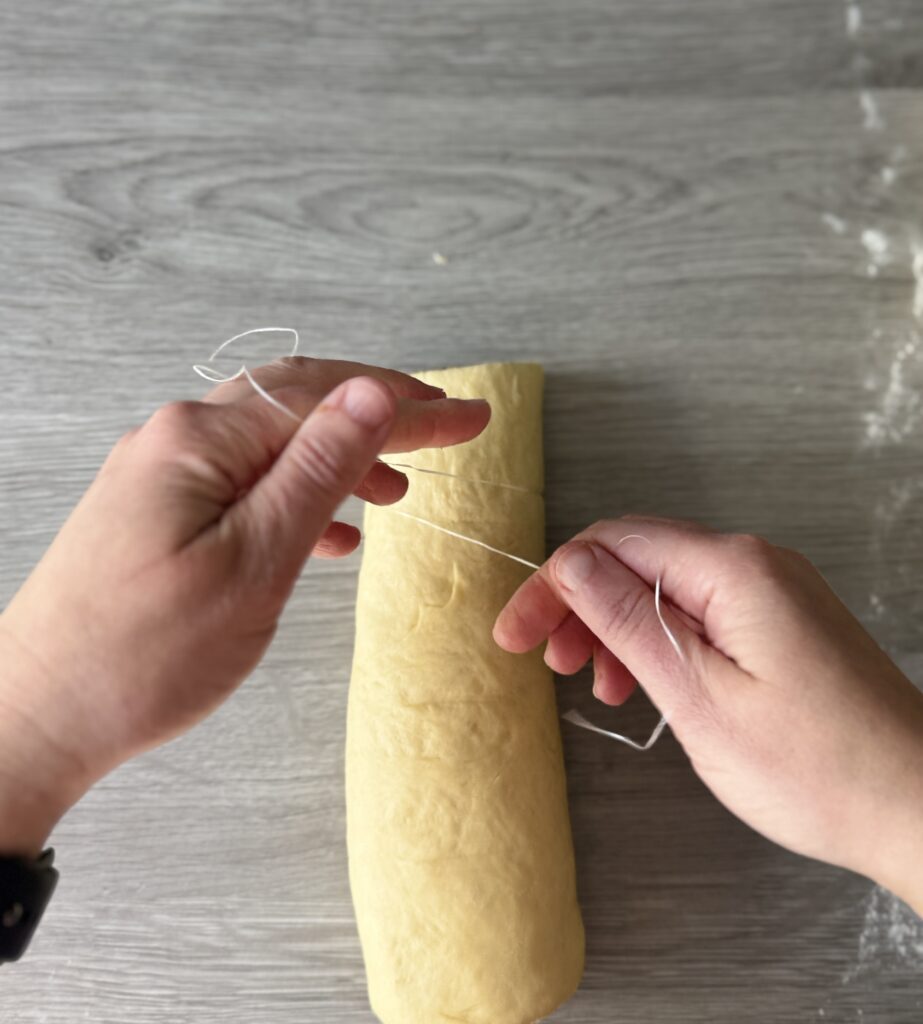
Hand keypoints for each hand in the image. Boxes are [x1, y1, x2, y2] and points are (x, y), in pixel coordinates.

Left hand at [0, 357, 489, 853]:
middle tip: (449, 429)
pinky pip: (246, 485)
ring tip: (399, 489)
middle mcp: (177, 439)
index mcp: (201, 440)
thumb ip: (317, 471)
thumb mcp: (254, 563)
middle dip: (381, 415)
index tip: (470, 417)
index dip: (409, 406)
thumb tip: (371, 394)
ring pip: (275, 446)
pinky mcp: (158, 514)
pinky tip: (333, 532)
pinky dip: (300, 497)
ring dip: (343, 457)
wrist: (36, 718)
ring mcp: (163, 475)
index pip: (327, 399)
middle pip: (300, 405)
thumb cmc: (143, 655)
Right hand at [494, 518, 922, 913]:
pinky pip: (699, 612)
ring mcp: (772, 592)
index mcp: (734, 569)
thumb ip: (629, 622)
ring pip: (665, 587)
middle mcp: (754, 564)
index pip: (613, 544)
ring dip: (615, 627)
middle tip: (547, 662)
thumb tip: (571, 563)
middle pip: (636, 559)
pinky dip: (658, 642)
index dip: (553, 584)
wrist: (921, 809)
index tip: (515, 634)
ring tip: (596, 684)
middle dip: (579, 605)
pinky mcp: (781, 622)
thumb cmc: (818, 769)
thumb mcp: (700, 697)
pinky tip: (645, 685)